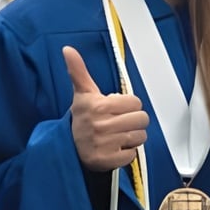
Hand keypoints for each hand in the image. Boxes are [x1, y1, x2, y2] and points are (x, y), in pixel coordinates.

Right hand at [63, 45, 148, 171]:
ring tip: (118, 135)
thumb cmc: (82, 118)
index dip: (128, 105)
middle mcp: (101, 125)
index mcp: (99, 106)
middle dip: (133, 120)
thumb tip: (67, 49)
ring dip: (132, 137)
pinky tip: (115, 148)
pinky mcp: (108, 161)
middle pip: (141, 119)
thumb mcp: (82, 93)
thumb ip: (79, 70)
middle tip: (120, 122)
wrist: (69, 147)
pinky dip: (126, 153)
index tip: (116, 108)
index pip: (135, 102)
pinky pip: (132, 155)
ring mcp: (105, 144)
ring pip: (140, 137)